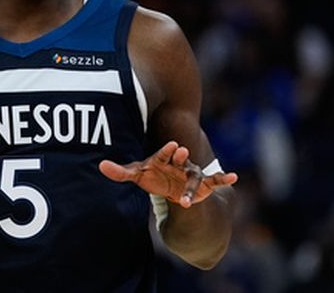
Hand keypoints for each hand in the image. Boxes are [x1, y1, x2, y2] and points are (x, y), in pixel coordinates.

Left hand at [99, 141, 237, 207]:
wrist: (173, 188)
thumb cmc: (154, 176)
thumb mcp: (137, 175)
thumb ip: (120, 172)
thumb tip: (100, 166)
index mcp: (163, 159)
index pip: (164, 153)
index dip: (168, 150)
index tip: (172, 145)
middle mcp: (179, 163)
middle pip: (180, 159)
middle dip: (181, 155)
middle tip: (182, 150)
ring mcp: (192, 173)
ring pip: (195, 175)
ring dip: (195, 180)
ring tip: (196, 187)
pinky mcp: (204, 184)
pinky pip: (215, 181)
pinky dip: (225, 178)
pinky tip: (234, 176)